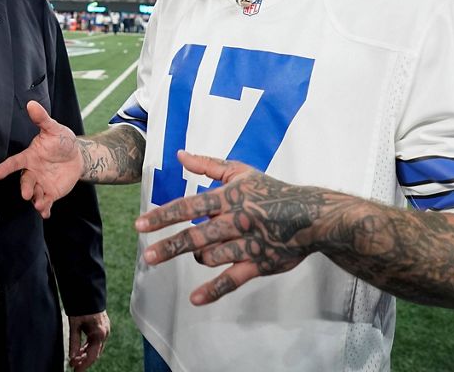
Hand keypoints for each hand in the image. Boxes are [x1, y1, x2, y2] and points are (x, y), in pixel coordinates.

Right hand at [0, 101, 82, 217]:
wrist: (76, 156)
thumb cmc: (61, 141)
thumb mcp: (54, 129)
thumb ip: (42, 119)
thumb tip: (32, 104)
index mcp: (30, 157)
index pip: (15, 163)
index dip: (5, 168)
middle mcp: (32, 172)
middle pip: (25, 181)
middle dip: (25, 188)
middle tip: (26, 194)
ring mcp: (41, 184)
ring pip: (34, 194)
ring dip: (35, 200)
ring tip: (39, 205)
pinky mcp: (50, 193)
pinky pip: (45, 202)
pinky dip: (44, 209)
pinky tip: (45, 213)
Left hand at [67, 311, 109, 370]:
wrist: (87, 290)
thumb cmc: (81, 306)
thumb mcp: (74, 325)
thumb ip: (74, 342)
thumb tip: (72, 357)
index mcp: (99, 333)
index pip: (92, 355)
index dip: (84, 365)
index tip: (75, 370)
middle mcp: (105, 332)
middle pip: (95, 353)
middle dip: (84, 361)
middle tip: (73, 366)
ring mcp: (105, 330)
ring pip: (96, 347)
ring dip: (85, 354)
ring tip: (74, 359)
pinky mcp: (102, 327)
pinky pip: (96, 341)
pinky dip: (88, 346)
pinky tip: (80, 350)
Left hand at [134, 150, 327, 304]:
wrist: (313, 216)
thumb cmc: (273, 192)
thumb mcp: (241, 172)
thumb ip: (208, 165)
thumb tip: (180, 155)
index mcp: (229, 197)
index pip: (189, 206)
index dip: (163, 215)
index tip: (140, 224)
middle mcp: (236, 221)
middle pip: (197, 235)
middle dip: (170, 246)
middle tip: (147, 255)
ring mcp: (248, 245)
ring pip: (213, 256)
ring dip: (197, 258)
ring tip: (187, 255)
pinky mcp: (260, 265)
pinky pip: (233, 279)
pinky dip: (213, 290)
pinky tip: (194, 299)